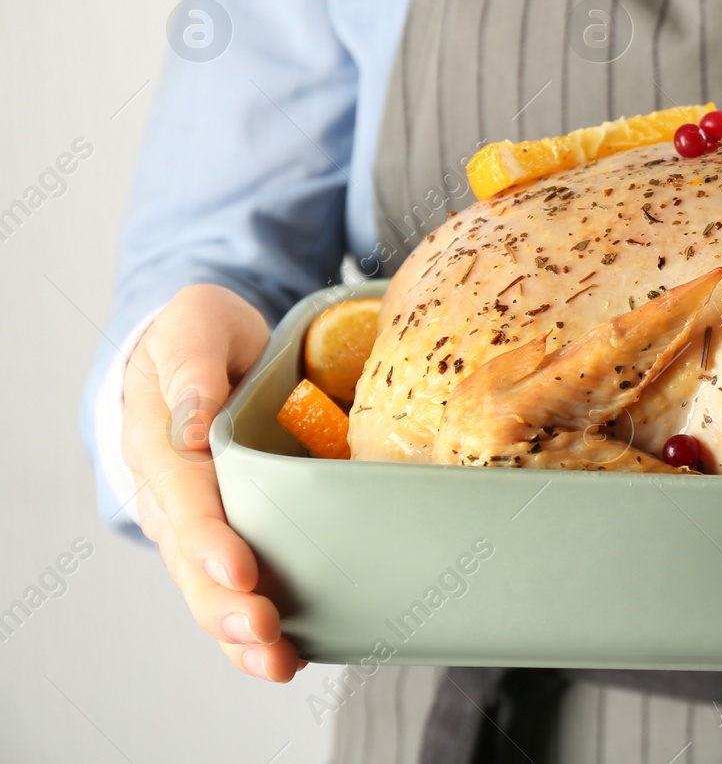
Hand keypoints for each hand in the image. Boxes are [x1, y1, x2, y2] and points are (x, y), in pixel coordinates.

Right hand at [122, 284, 302, 681]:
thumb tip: (190, 420)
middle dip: (225, 605)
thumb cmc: (199, 333)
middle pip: (192, 563)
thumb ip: (193, 367)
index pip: (183, 500)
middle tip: (265, 632)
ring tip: (278, 664)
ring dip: (240, 633)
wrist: (198, 348)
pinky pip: (233, 586)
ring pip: (209, 589)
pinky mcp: (227, 533)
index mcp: (158, 447)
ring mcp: (196, 522)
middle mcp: (172, 496)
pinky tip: (296, 652)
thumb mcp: (195, 325)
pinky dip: (256, 624)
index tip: (241, 570)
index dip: (210, 540)